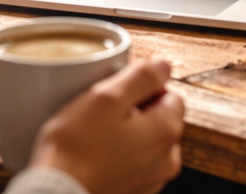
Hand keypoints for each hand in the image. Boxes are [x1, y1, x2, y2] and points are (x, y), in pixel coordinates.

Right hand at [29, 60, 184, 193]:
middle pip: (161, 119)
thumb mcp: (104, 98)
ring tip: (98, 137)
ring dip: (129, 135)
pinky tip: (97, 156)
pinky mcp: (135, 192)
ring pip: (147, 142)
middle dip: (137, 111)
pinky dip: (121, 157)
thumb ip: (140, 76)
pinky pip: (135, 164)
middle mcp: (167, 159)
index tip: (118, 94)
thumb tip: (163, 65)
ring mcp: (152, 180)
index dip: (144, 88)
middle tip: (103, 114)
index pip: (170, 94)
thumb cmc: (74, 150)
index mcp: (166, 131)